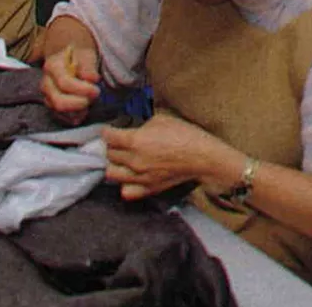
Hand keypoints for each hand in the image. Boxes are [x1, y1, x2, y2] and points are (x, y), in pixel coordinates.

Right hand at [41, 44, 100, 124]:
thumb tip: (91, 78)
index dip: (83, 90)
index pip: (65, 84)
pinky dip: (73, 117)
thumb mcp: (85, 51)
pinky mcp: (52, 104)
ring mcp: (47, 95)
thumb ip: (88, 65)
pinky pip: (60, 117)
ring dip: (77, 111)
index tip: (96, 89)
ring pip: (58, 112)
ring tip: (90, 102)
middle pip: (59, 102)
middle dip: (80, 103)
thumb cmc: (77, 51)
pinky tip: (84, 110)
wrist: (67, 51)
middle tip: (94, 97)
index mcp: (52, 66)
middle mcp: (46, 83)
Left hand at [101, 112, 241, 200]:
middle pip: (108, 154)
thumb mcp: (160, 120)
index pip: (107, 136)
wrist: (203, 157)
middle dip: (111, 147)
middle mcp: (134, 161)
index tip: (112, 130)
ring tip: (123, 160)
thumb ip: (140, 126)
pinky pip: (126, 192)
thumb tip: (131, 130)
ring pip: (111, 173)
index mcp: (135, 141)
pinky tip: (130, 176)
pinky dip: (125, 184)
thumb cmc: (184, 135)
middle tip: (120, 143)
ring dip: (115, 165)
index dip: (108, 131)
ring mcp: (140, 177)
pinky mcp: (149, 188)